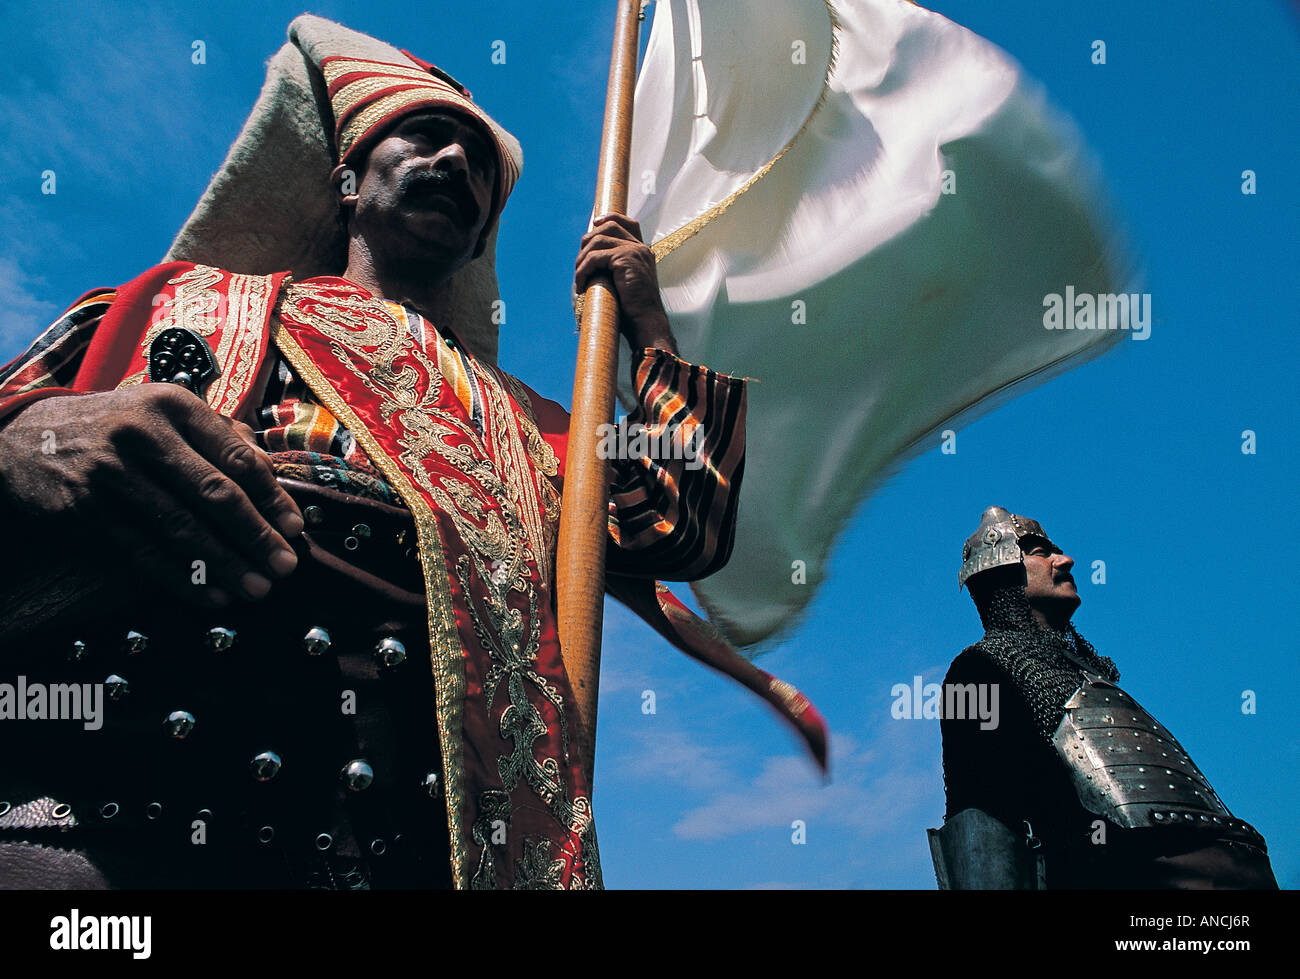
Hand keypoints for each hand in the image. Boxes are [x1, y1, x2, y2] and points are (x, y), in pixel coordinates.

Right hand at [0, 385, 302, 607]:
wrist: (23, 437)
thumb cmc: (116, 427)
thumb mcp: (163, 413)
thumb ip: (218, 435)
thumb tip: (271, 472)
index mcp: (174, 406)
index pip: (235, 457)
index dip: (271, 497)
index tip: (294, 528)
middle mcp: (143, 433)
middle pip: (214, 494)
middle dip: (256, 535)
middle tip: (286, 566)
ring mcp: (111, 471)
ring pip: (181, 527)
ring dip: (225, 564)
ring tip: (257, 588)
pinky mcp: (85, 508)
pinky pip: (143, 551)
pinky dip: (181, 577)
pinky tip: (211, 596)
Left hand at [574, 212, 677, 353]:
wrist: (646, 322)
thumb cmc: (634, 311)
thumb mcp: (625, 284)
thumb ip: (614, 270)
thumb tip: (590, 264)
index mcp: (642, 252)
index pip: (629, 223)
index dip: (610, 218)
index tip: (595, 224)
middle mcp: (641, 248)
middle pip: (609, 226)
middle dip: (588, 240)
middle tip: (579, 264)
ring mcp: (634, 251)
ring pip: (598, 240)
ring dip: (582, 259)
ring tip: (579, 278)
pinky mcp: (625, 258)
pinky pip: (594, 257)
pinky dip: (583, 271)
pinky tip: (581, 285)